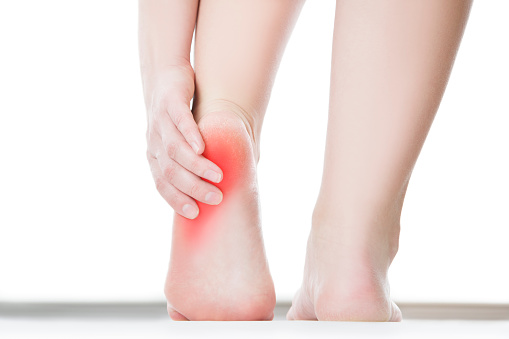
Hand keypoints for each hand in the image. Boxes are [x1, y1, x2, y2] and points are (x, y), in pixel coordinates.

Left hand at [144, 64, 222, 218]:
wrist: (164, 76)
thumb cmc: (178, 115)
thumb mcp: (179, 141)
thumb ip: (192, 162)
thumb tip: (224, 183)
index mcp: (154, 155)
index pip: (161, 183)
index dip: (177, 199)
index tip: (195, 213)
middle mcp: (154, 141)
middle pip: (171, 171)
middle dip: (193, 188)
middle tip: (216, 198)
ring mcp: (160, 122)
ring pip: (175, 150)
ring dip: (197, 166)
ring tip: (218, 176)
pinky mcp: (170, 103)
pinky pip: (180, 122)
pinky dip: (191, 136)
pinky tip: (202, 148)